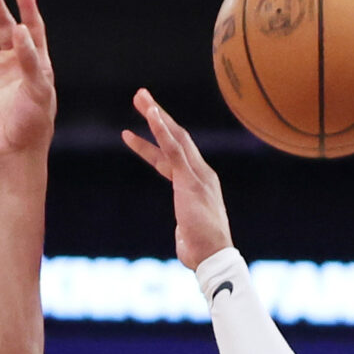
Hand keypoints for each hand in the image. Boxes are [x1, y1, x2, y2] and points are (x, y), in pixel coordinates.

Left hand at [122, 90, 233, 268]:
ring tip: (140, 96)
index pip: (176, 155)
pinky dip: (161, 130)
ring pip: (174, 136)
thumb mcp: (190, 234)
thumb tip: (183, 235)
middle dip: (158, 116)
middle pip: (177, 137)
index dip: (158, 139)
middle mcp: (202, 174)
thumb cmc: (202, 252)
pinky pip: (173, 149)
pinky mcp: (189, 179)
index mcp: (201, 185)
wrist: (213, 258)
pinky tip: (151, 114)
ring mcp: (197, 175)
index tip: (145, 124)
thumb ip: (185, 227)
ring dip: (156, 114)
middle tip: (141, 96)